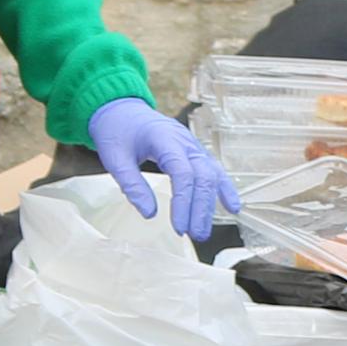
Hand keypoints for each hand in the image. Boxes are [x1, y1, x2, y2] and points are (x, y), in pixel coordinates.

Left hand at [91, 95, 239, 242]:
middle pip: (203, 176)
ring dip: (210, 204)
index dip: (183, 202)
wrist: (122, 110)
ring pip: (211, 175)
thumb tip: (150, 214)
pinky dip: (224, 189)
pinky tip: (232, 207)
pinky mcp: (195, 152)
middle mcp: (185, 141)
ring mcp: (193, 145)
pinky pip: (214, 170)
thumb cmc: (116, 132)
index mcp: (164, 138)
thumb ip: (132, 185)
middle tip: (194, 235)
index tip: (178, 227)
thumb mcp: (114, 158)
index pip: (183, 173)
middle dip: (201, 208)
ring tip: (203, 230)